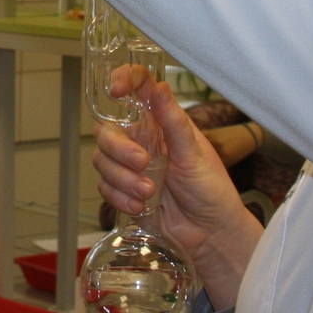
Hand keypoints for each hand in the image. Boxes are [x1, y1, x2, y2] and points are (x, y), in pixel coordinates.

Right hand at [94, 73, 262, 307]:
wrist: (209, 233)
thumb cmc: (210, 189)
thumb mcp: (195, 153)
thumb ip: (174, 121)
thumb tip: (159, 87)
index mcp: (161, 122)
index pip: (137, 88)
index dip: (122, 80)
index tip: (116, 89)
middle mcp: (141, 140)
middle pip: (107, 129)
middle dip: (120, 148)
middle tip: (143, 163)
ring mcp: (129, 166)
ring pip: (102, 160)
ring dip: (123, 178)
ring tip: (150, 193)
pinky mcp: (122, 191)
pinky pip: (104, 187)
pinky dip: (120, 197)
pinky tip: (141, 206)